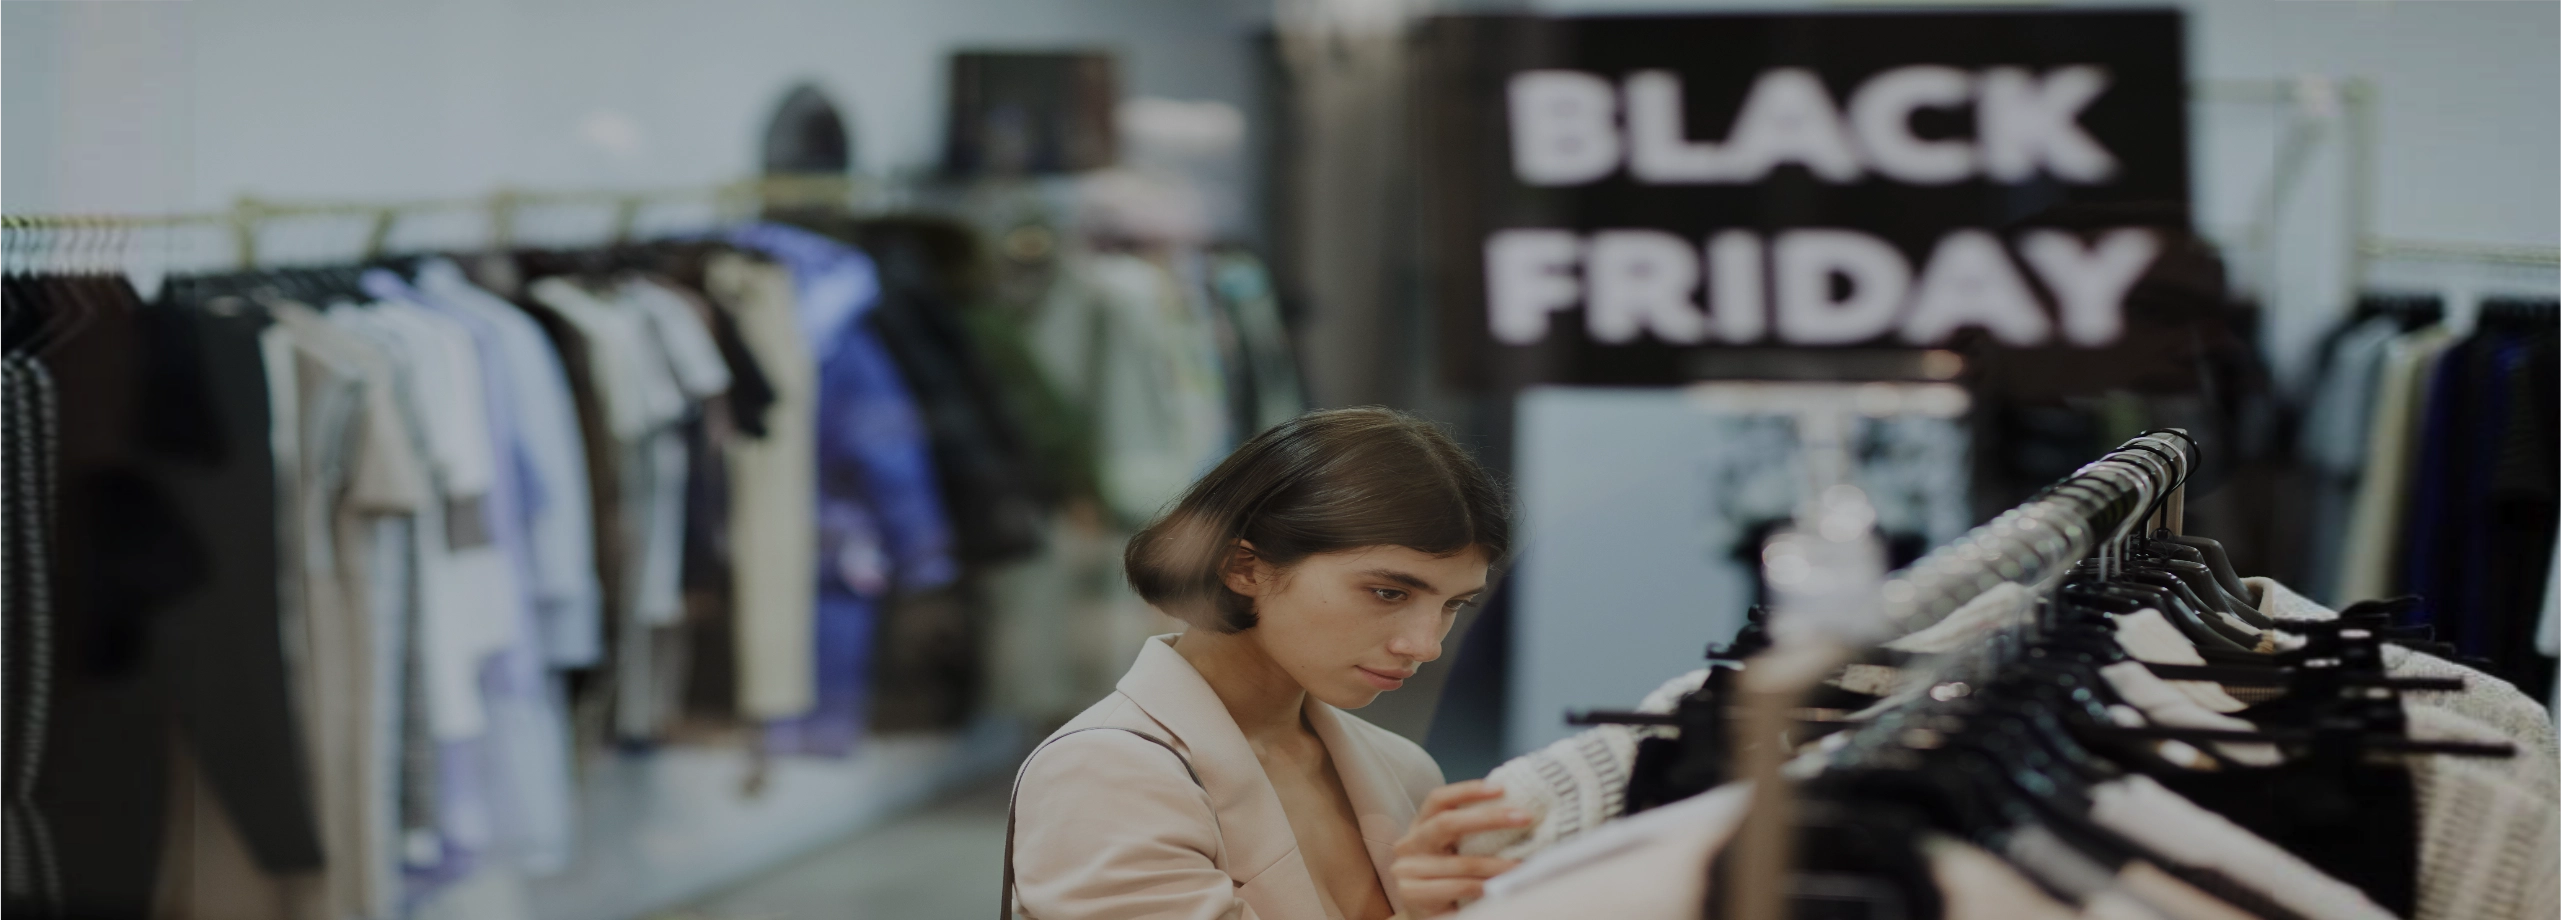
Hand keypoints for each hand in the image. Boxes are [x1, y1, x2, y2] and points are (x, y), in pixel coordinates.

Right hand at [1390, 780, 1528, 917]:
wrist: (1430, 917)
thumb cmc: (1450, 880)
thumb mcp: (1458, 851)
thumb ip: (1473, 834)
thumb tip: (1515, 811)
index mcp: (1421, 826)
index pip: (1439, 800)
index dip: (1468, 791)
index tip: (1501, 788)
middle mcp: (1410, 843)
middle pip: (1446, 823)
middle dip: (1489, 818)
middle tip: (1524, 817)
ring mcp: (1407, 869)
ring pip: (1460, 862)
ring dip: (1496, 865)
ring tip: (1521, 866)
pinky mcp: (1411, 893)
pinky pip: (1456, 887)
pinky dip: (1482, 887)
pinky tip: (1499, 888)